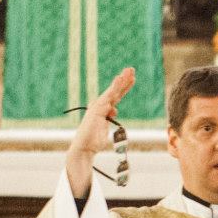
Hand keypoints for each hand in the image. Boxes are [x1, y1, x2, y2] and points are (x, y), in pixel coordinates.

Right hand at [66, 67, 134, 198]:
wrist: (84, 148)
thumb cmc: (94, 141)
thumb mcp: (106, 128)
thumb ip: (110, 118)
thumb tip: (114, 109)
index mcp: (105, 110)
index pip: (116, 96)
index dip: (124, 87)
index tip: (133, 78)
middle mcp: (101, 106)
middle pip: (115, 91)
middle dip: (123, 80)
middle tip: (132, 69)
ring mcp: (98, 107)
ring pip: (112, 91)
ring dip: (120, 81)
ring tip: (128, 71)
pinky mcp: (97, 110)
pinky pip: (107, 97)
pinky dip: (114, 88)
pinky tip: (119, 79)